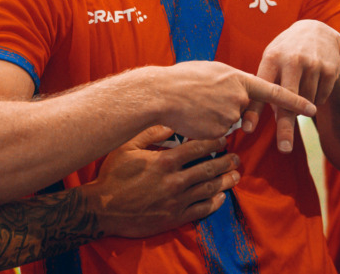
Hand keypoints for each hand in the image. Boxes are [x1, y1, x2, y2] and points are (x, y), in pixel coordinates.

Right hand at [85, 126, 240, 237]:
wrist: (103, 209)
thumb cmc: (113, 176)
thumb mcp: (127, 147)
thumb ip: (150, 134)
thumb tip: (169, 122)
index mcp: (164, 162)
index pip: (197, 148)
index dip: (213, 141)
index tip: (223, 138)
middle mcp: (174, 181)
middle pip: (208, 169)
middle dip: (225, 161)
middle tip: (236, 157)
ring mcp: (176, 201)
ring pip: (208, 190)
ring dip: (224, 182)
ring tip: (235, 175)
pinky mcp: (174, 218)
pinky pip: (201, 210)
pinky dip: (214, 203)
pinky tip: (221, 198)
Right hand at [155, 61, 316, 141]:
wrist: (162, 93)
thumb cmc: (181, 79)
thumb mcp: (210, 70)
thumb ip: (229, 80)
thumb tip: (235, 88)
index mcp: (237, 77)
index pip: (273, 91)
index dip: (293, 100)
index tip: (312, 108)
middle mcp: (239, 95)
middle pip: (244, 109)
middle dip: (227, 107)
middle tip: (204, 101)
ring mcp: (230, 113)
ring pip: (229, 121)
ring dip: (215, 117)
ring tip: (195, 106)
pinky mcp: (220, 129)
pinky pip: (218, 132)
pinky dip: (207, 127)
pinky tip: (194, 117)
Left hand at [243, 20, 339, 153]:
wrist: (316, 31)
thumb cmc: (285, 53)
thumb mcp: (271, 60)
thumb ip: (263, 85)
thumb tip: (249, 117)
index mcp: (271, 59)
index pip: (261, 89)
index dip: (253, 110)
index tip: (247, 129)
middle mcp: (292, 60)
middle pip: (287, 101)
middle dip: (285, 126)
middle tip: (284, 148)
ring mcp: (312, 65)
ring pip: (306, 103)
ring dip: (301, 108)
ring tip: (299, 92)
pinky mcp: (329, 70)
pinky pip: (321, 99)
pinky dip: (316, 100)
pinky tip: (313, 86)